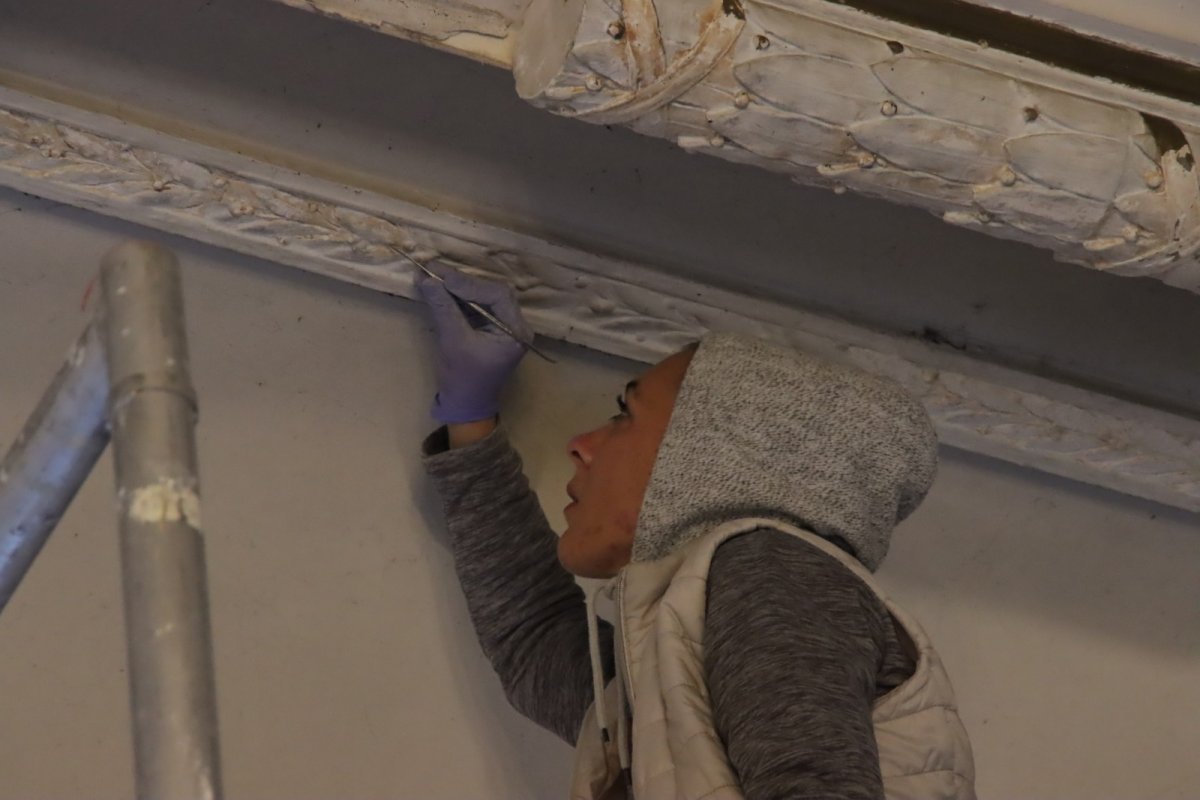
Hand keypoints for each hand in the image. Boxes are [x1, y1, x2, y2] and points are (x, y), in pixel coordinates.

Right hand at [415, 266, 533, 423]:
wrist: (465, 405)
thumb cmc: (463, 379)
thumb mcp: (453, 342)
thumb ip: (444, 308)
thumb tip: (427, 278)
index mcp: (516, 331)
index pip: (497, 295)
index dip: (469, 283)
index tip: (441, 276)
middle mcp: (515, 324)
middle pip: (490, 292)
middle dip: (462, 282)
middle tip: (434, 269)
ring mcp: (502, 325)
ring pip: (481, 296)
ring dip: (457, 287)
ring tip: (432, 275)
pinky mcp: (488, 327)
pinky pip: (475, 306)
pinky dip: (457, 297)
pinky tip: (439, 288)